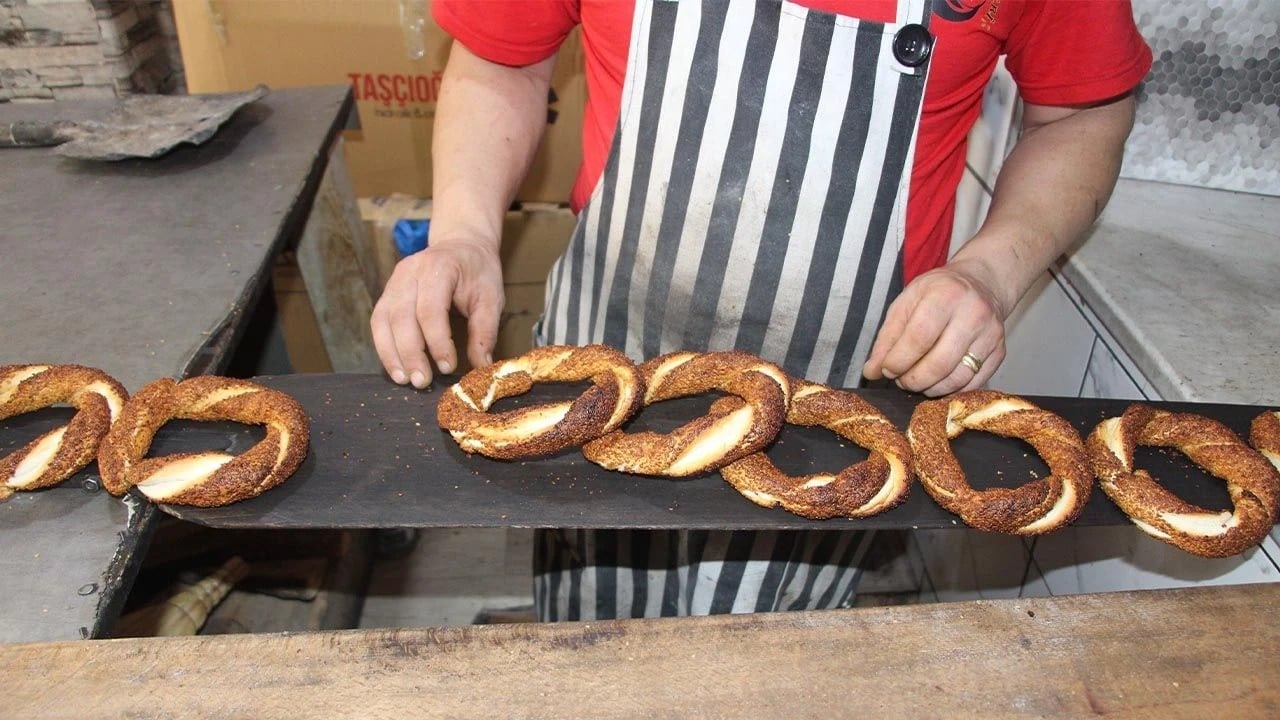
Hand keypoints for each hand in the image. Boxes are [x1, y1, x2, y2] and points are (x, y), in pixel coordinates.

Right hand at [370, 238, 503, 388]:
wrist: (462, 244)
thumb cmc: (478, 272)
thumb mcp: (491, 298)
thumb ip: (485, 331)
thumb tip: (482, 367)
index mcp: (439, 268)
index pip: (430, 309)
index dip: (437, 342)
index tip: (447, 367)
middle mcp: (410, 272)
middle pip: (401, 317)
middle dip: (410, 353)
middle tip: (422, 382)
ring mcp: (394, 281)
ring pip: (383, 320)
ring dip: (391, 353)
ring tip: (404, 380)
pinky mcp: (388, 292)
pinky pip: (379, 321)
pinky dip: (384, 346)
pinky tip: (396, 366)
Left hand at [862, 261, 1007, 396]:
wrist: (982, 283)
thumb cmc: (938, 293)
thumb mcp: (906, 303)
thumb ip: (887, 338)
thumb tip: (872, 372)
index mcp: (945, 295)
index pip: (919, 338)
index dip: (899, 360)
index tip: (887, 370)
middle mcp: (973, 314)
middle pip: (939, 363)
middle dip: (913, 380)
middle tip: (901, 380)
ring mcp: (991, 334)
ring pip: (958, 377)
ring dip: (930, 388)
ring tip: (917, 382)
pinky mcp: (1000, 352)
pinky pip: (974, 382)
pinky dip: (951, 390)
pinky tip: (937, 383)